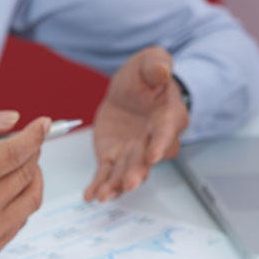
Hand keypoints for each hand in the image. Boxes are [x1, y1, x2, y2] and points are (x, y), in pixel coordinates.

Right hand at [0, 112, 50, 258]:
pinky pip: (20, 221)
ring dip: (32, 177)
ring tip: (19, 163)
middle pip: (27, 176)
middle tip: (29, 142)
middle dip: (33, 153)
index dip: (35, 136)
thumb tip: (15, 120)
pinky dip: (20, 200)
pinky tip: (4, 188)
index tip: (46, 123)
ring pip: (30, 200)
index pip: (14, 155)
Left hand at [85, 46, 188, 201]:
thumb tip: (162, 70)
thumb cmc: (146, 77)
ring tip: (104, 196)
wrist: (130, 91)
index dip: (160, 144)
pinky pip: (107, 174)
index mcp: (168, 117)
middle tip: (129, 184)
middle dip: (138, 173)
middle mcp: (154, 141)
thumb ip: (156, 65)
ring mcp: (134, 153)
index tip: (154, 156)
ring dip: (117, 185)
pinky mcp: (114, 158)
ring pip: (127, 172)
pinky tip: (89, 197)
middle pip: (147, 161)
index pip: (166, 132)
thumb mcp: (150, 62)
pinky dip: (98, 186)